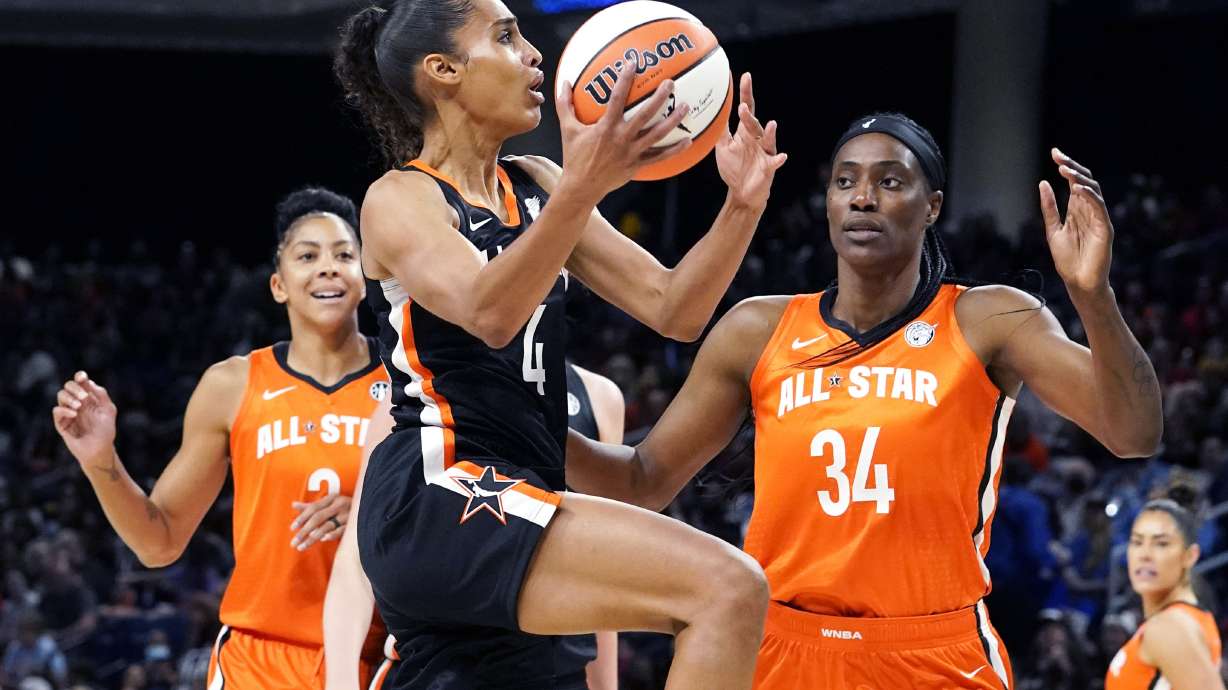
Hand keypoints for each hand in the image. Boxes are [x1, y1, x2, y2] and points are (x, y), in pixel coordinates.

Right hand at [52, 371, 118, 470]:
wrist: (100, 449)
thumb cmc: (105, 430)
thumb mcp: (108, 410)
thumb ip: (101, 394)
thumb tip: (89, 383)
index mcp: (88, 398)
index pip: (80, 382)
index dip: (80, 376)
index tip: (82, 377)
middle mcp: (77, 403)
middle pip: (68, 386)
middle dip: (75, 388)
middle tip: (84, 397)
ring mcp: (68, 412)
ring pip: (61, 396)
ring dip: (69, 398)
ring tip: (79, 406)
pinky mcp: (61, 423)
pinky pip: (57, 411)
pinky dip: (65, 410)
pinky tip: (74, 414)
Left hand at [290, 494, 350, 550]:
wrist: (369, 509)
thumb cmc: (344, 508)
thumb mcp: (329, 505)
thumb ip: (311, 506)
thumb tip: (293, 504)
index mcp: (333, 498)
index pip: (314, 507)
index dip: (302, 517)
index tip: (292, 528)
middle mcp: (340, 504)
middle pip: (318, 517)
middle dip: (304, 531)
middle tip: (293, 542)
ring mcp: (348, 514)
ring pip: (327, 526)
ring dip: (313, 537)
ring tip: (302, 546)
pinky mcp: (355, 524)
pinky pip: (342, 530)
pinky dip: (332, 534)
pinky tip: (323, 540)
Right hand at [555, 61, 691, 201]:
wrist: (582, 187)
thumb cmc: (574, 157)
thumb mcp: (567, 129)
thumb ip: (566, 105)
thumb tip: (563, 82)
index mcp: (605, 127)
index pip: (617, 97)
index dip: (625, 79)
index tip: (633, 62)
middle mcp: (622, 138)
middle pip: (645, 114)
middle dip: (659, 97)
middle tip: (671, 82)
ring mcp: (632, 152)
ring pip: (657, 134)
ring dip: (673, 120)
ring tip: (686, 106)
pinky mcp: (637, 164)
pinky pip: (660, 156)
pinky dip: (675, 149)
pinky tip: (688, 140)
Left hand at [716, 73, 786, 208]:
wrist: (742, 193)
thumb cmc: (734, 168)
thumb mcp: (723, 147)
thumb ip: (720, 130)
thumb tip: (711, 110)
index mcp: (745, 132)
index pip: (747, 108)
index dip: (746, 93)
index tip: (745, 76)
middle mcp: (757, 139)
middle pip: (754, 123)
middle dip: (749, 115)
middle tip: (742, 107)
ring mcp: (765, 152)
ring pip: (767, 139)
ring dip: (769, 132)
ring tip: (770, 124)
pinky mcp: (769, 167)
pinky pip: (775, 162)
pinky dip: (778, 159)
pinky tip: (782, 156)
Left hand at [1039, 148, 1112, 294]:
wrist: (1078, 282)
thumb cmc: (1067, 259)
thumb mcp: (1052, 229)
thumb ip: (1049, 207)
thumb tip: (1042, 182)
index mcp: (1077, 209)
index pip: (1074, 182)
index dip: (1066, 167)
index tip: (1054, 153)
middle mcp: (1090, 210)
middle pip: (1085, 181)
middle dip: (1072, 167)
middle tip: (1058, 157)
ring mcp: (1099, 218)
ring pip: (1093, 191)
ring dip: (1079, 179)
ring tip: (1065, 170)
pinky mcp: (1105, 228)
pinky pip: (1099, 208)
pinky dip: (1089, 196)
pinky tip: (1076, 189)